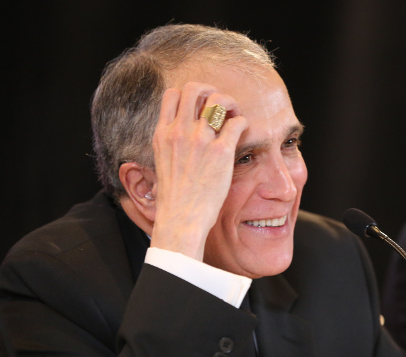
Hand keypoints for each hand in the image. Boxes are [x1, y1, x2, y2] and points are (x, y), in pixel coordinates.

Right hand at [149, 82, 247, 259]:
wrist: (181, 218)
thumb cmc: (175, 197)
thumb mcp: (162, 162)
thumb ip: (170, 143)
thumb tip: (179, 135)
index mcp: (163, 133)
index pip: (173, 94)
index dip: (190, 95)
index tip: (201, 108)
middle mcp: (180, 131)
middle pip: (195, 88)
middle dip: (211, 92)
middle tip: (221, 107)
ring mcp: (201, 140)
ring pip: (219, 100)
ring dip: (231, 104)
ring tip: (234, 118)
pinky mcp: (221, 152)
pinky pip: (238, 122)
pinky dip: (243, 123)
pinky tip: (242, 135)